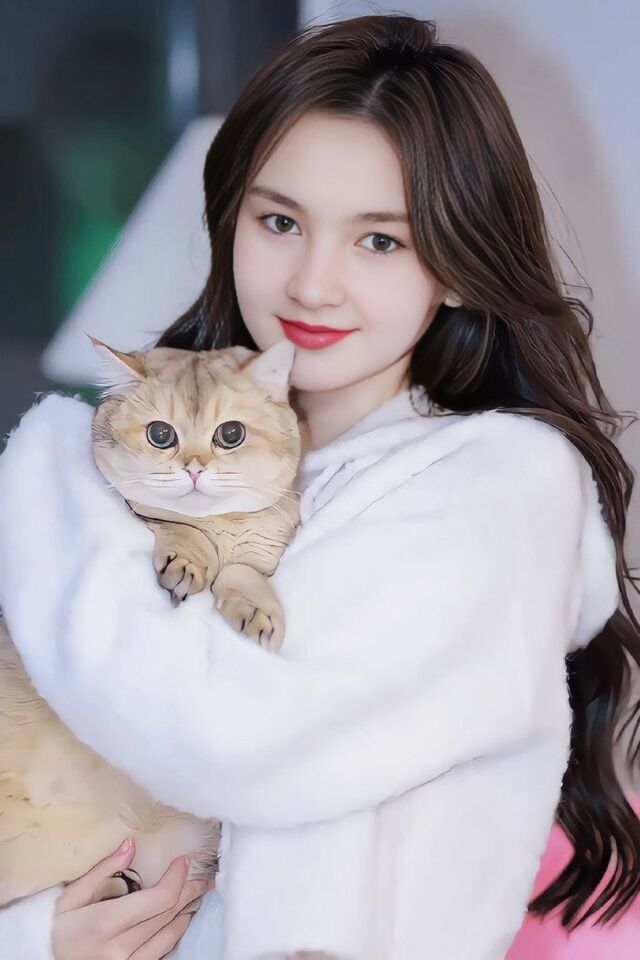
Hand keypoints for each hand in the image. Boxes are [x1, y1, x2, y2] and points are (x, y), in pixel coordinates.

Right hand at [52, 838, 213, 959]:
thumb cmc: (56, 928)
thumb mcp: (72, 896)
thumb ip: (102, 870)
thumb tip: (131, 844)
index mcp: (106, 923)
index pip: (158, 899)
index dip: (177, 878)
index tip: (184, 861)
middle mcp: (120, 949)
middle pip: (168, 914)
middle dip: (188, 891)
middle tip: (203, 877)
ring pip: (170, 935)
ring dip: (186, 912)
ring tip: (197, 894)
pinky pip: (161, 952)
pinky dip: (174, 933)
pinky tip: (180, 919)